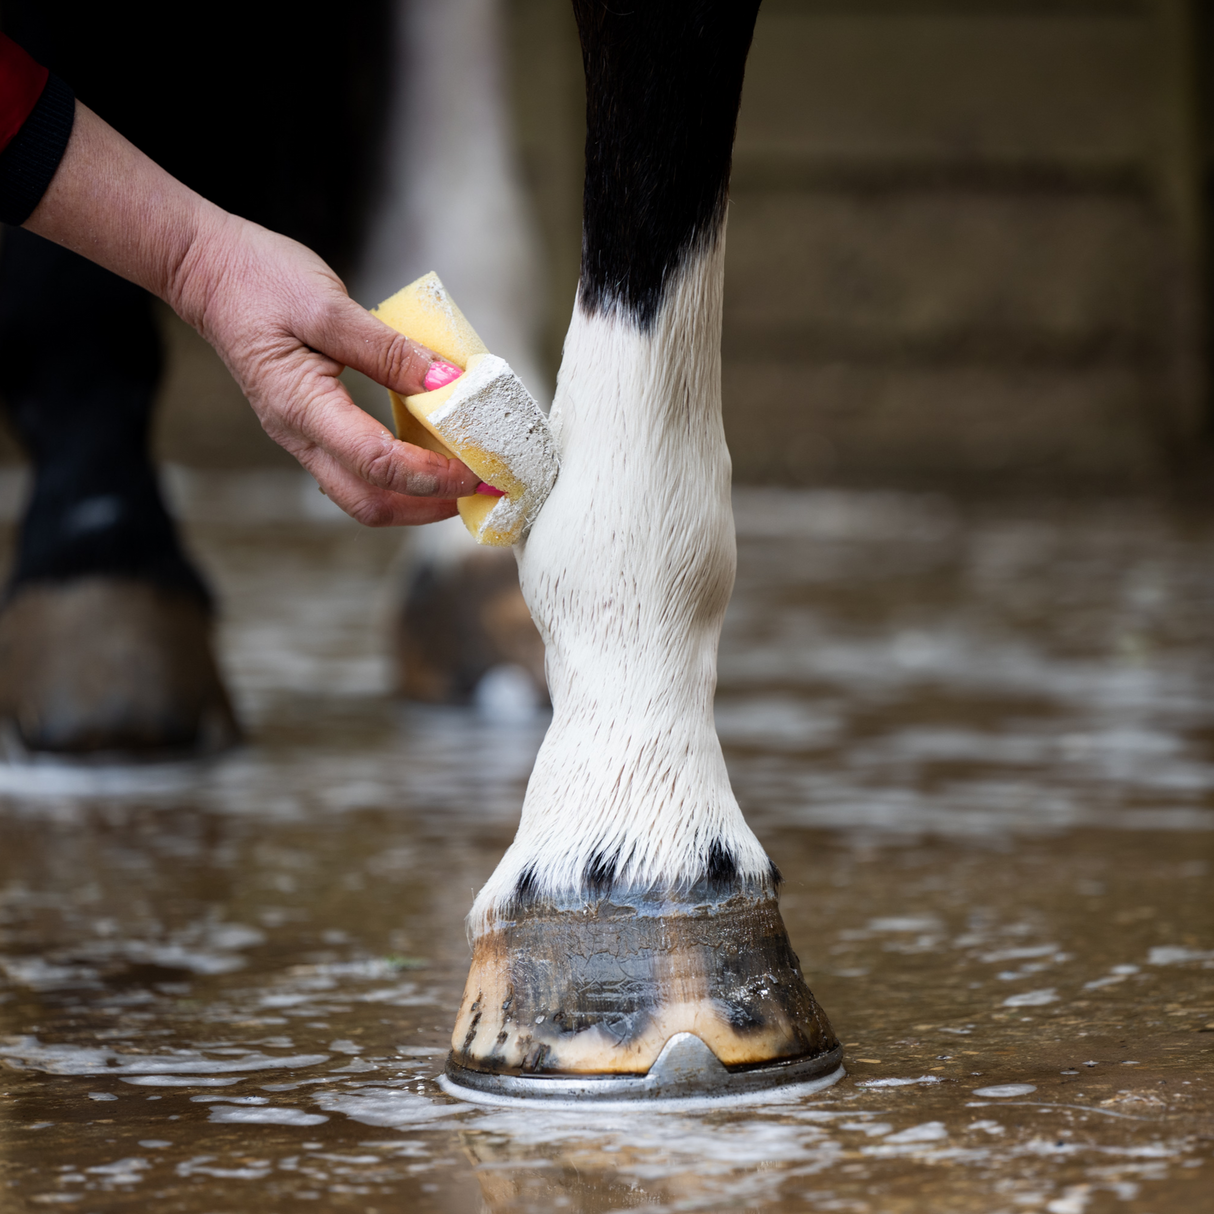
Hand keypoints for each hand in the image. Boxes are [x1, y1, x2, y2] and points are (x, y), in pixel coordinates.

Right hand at [25, 102, 478, 525]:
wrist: (207, 271)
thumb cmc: (259, 279)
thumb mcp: (328, 304)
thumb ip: (388, 349)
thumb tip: (446, 383)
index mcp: (302, 408)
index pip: (378, 464)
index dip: (432, 476)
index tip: (476, 471)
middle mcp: (299, 435)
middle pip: (370, 503)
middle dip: (429, 507)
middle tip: (478, 490)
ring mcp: (302, 436)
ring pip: (363, 494)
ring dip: (415, 498)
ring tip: (461, 479)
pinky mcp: (311, 427)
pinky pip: (357, 469)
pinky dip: (398, 475)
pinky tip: (429, 453)